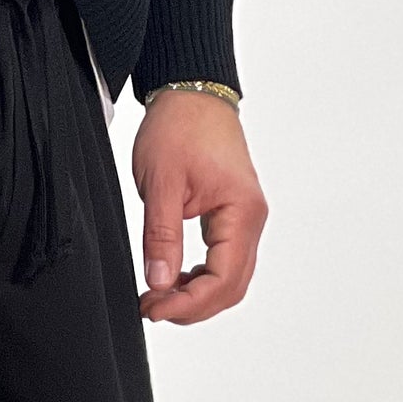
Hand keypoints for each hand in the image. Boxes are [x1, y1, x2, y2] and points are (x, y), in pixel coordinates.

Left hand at [132, 91, 267, 323]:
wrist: (192, 93)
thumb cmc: (180, 127)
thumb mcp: (161, 184)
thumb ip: (162, 237)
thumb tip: (160, 282)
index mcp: (241, 212)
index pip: (222, 279)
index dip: (187, 303)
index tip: (152, 308)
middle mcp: (251, 219)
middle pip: (232, 287)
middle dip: (192, 307)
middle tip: (151, 308)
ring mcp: (245, 219)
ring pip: (230, 279)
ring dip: (197, 296)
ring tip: (159, 296)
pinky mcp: (233, 217)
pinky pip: (225, 261)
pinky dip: (202, 278)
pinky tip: (174, 277)